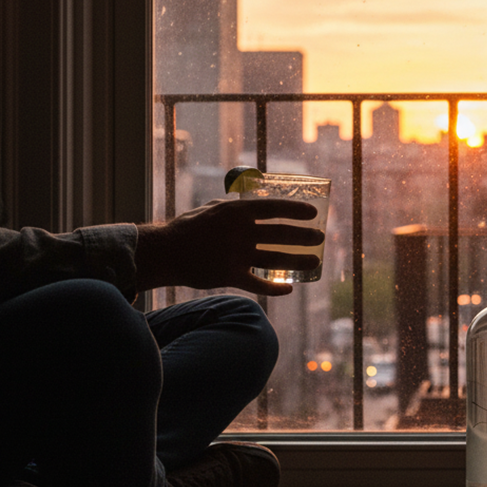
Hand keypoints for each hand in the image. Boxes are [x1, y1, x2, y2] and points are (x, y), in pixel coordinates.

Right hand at [135, 198, 323, 295]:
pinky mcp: (230, 275)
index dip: (296, 210)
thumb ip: (234, 206)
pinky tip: (289, 287)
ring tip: (315, 261)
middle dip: (305, 237)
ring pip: (276, 258)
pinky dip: (276, 287)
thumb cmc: (189, 228)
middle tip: (320, 238)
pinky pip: (259, 283)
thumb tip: (252, 199)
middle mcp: (240, 232)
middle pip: (281, 234)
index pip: (274, 208)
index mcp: (236, 211)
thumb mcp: (212, 208)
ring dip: (299, 260)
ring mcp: (236, 254)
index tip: (314, 213)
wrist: (166, 252)